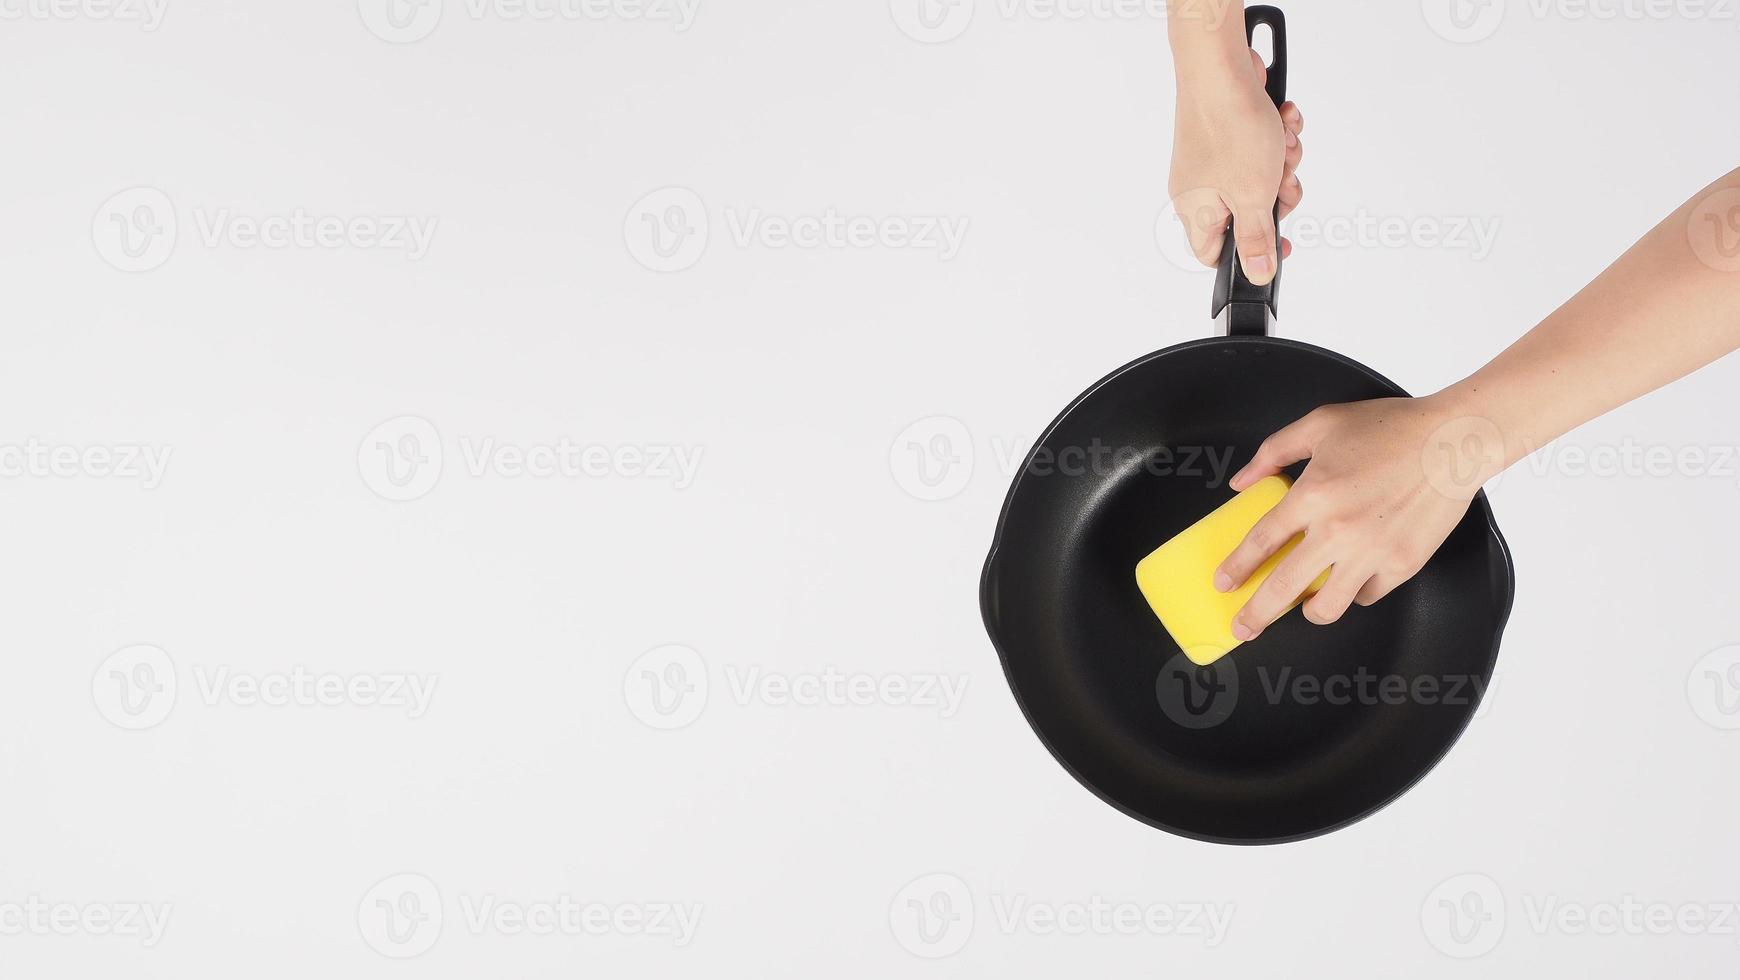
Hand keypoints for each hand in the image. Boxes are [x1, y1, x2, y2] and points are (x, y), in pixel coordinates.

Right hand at [1168, 48, 1303, 285]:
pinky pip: (1258, 148)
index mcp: (1195, 212)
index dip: (1250, 256)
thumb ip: (1256, 239)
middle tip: (1282, 179)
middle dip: (1276, 194)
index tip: (1280, 245)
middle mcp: (1198, 187)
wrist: (1221, 67)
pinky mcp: (1225, 133)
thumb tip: (1258, 274)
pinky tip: (1279, 121)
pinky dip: (1275, 136)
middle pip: (1248, 213)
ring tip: (1281, 141)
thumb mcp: (1253, 196)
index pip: (1216, 255)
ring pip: (1260, 178)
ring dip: (1281, 161)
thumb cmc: (1228, 126)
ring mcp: (1212, 158)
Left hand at [1213, 396, 1492, 640]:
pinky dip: (1356, 592)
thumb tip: (1241, 481)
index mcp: (1313, 494)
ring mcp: (1371, 552)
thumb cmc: (1391, 427)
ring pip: (1328, 605)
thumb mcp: (1320, 424)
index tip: (1224, 584)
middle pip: (1284, 586)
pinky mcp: (1402, 565)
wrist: (1453, 441)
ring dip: (1309, 611)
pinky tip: (1351, 581)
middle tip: (1242, 627)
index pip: (1261, 542)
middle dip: (1256, 614)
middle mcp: (1338, 530)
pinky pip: (1368, 595)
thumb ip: (1273, 451)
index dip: (1237, 567)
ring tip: (1302, 608)